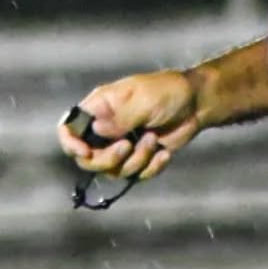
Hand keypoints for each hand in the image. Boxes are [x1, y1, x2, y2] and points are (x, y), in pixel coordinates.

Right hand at [56, 69, 202, 183]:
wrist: (198, 103)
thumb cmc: (169, 93)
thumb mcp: (144, 100)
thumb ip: (119, 118)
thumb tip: (95, 131)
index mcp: (100, 107)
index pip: (69, 127)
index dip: (70, 143)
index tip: (85, 152)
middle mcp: (106, 129)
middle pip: (87, 159)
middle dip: (108, 159)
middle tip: (127, 147)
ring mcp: (122, 145)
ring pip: (113, 170)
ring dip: (135, 161)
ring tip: (153, 140)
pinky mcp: (140, 158)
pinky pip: (136, 175)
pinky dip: (151, 168)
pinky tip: (164, 154)